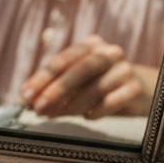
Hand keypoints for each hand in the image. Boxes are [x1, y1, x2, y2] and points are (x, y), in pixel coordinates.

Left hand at [21, 35, 156, 118]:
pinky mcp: (135, 88)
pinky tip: (88, 116)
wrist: (136, 91)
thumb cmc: (96, 86)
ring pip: (96, 87)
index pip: (63, 59)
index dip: (43, 77)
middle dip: (56, 89)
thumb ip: (51, 88)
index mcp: (90, 46)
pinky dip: (96, 111)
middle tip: (39, 108)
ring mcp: (124, 69)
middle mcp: (108, 53)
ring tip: (58, 115)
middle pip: (80, 69)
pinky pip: (112, 102)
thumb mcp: (74, 84)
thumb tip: (27, 97)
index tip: (27, 95)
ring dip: (73, 104)